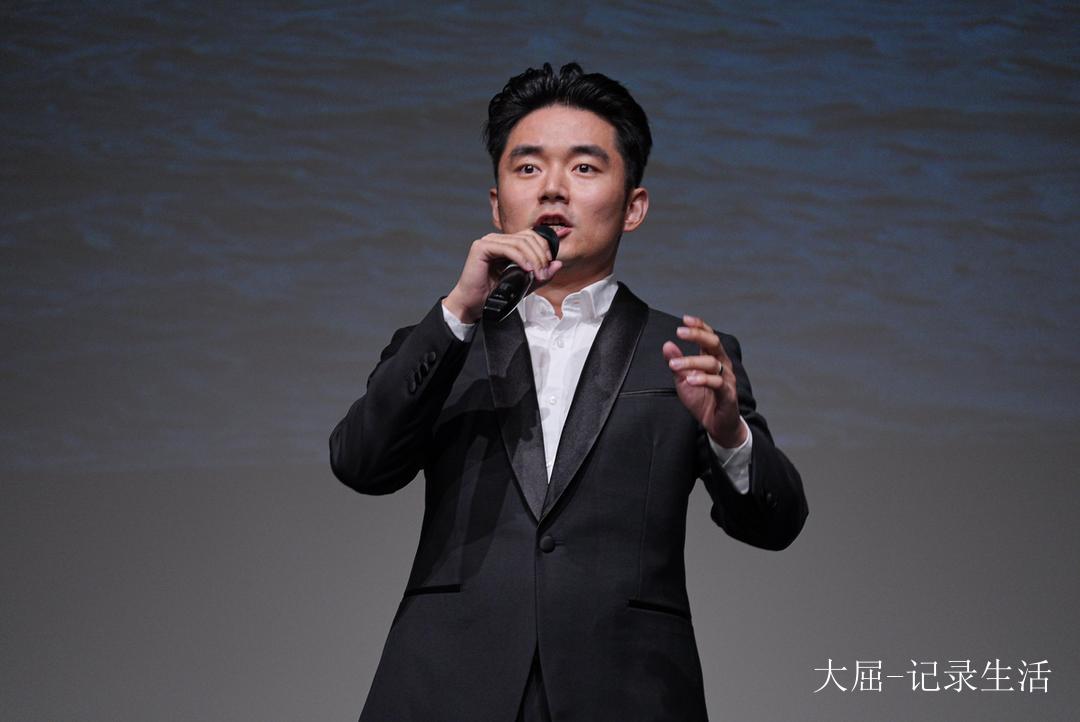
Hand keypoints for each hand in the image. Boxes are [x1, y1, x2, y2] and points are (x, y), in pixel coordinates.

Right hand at [443, 229, 562, 322]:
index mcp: (506, 244)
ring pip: (519, 242)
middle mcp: (497, 239)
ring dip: (533, 258)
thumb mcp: (525, 284)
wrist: (474, 304)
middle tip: (544, 272)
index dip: (545, 246)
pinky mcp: (482, 248)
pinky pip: (507, 248)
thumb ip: (541, 274)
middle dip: (540, 254)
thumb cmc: (494, 294)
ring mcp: (488, 241)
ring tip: (538, 273)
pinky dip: (521, 258)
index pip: (530, 236)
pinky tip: (527, 269)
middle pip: (527, 237)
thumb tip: (558, 263)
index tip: (551, 264)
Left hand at [662, 315, 746, 447]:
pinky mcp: (728, 395)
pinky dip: (703, 380)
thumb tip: (667, 345)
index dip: (699, 326)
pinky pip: (717, 383)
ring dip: (691, 362)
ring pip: (712, 363)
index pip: (709, 337)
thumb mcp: (684, 380)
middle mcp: (723, 365)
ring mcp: (727, 379)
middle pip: (714, 343)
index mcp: (713, 359)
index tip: (685, 319)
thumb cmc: (703, 400)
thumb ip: (677, 363)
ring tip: (675, 365)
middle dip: (697, 335)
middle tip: (680, 332)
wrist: (718, 425)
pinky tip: (690, 379)